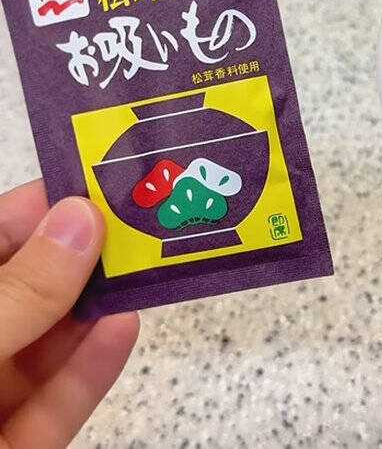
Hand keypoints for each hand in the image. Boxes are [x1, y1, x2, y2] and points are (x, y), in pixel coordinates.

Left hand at [0, 180, 138, 447]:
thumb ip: (21, 292)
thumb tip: (80, 221)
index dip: (40, 208)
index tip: (97, 182)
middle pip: (27, 289)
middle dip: (81, 255)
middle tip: (138, 221)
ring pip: (46, 344)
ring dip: (95, 306)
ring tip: (143, 267)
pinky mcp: (15, 448)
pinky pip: (57, 404)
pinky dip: (92, 367)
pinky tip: (124, 328)